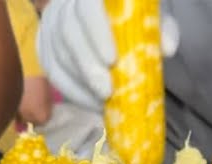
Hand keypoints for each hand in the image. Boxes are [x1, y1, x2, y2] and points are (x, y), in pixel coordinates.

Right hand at [38, 0, 179, 111]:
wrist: (107, 15)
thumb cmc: (132, 14)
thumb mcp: (149, 14)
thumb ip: (160, 26)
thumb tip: (167, 49)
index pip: (86, 8)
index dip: (96, 33)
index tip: (112, 61)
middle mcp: (64, 6)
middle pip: (68, 35)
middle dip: (87, 68)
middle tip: (108, 93)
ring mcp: (50, 26)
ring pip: (55, 56)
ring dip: (80, 86)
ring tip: (103, 105)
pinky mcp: (44, 47)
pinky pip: (52, 72)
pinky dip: (73, 92)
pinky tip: (92, 105)